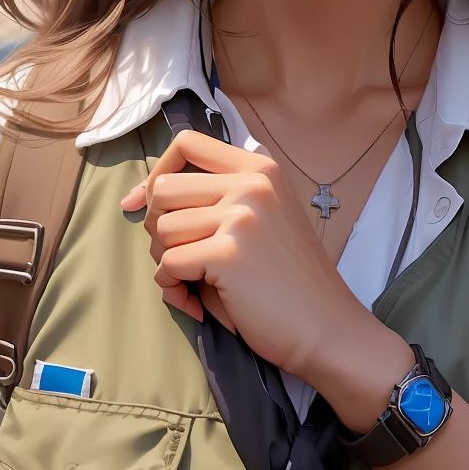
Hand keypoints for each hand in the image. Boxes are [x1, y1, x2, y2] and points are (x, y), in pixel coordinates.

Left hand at [119, 130, 405, 406]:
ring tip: (193, 283)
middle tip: (181, 258)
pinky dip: (173, 289)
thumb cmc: (286, 280)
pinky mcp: (228, 253)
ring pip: (162, 228)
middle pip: (164, 188)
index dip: (157, 172)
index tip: (142, 202)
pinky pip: (168, 265)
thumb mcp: (260, 218)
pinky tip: (197, 305)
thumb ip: (216, 199)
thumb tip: (143, 199)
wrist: (326, 326)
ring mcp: (241, 215)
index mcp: (260, 168)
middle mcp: (251, 183)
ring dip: (165, 261)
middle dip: (158, 228)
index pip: (188, 143)